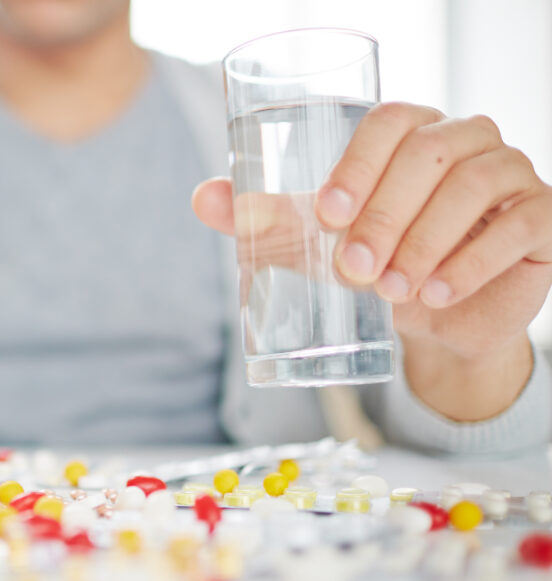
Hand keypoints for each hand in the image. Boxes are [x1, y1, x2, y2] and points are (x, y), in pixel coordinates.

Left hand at [194, 102, 551, 419]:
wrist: (434, 318)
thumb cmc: (375, 264)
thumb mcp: (318, 243)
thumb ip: (266, 220)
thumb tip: (203, 197)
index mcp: (412, 133)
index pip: (390, 122)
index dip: (358, 163)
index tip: (326, 215)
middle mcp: (467, 141)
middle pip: (429, 154)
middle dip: (385, 214)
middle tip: (354, 267)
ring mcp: (511, 175)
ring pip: (474, 187)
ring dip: (425, 242)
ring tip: (390, 290)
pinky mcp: (542, 218)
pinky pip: (519, 226)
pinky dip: (471, 263)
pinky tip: (435, 294)